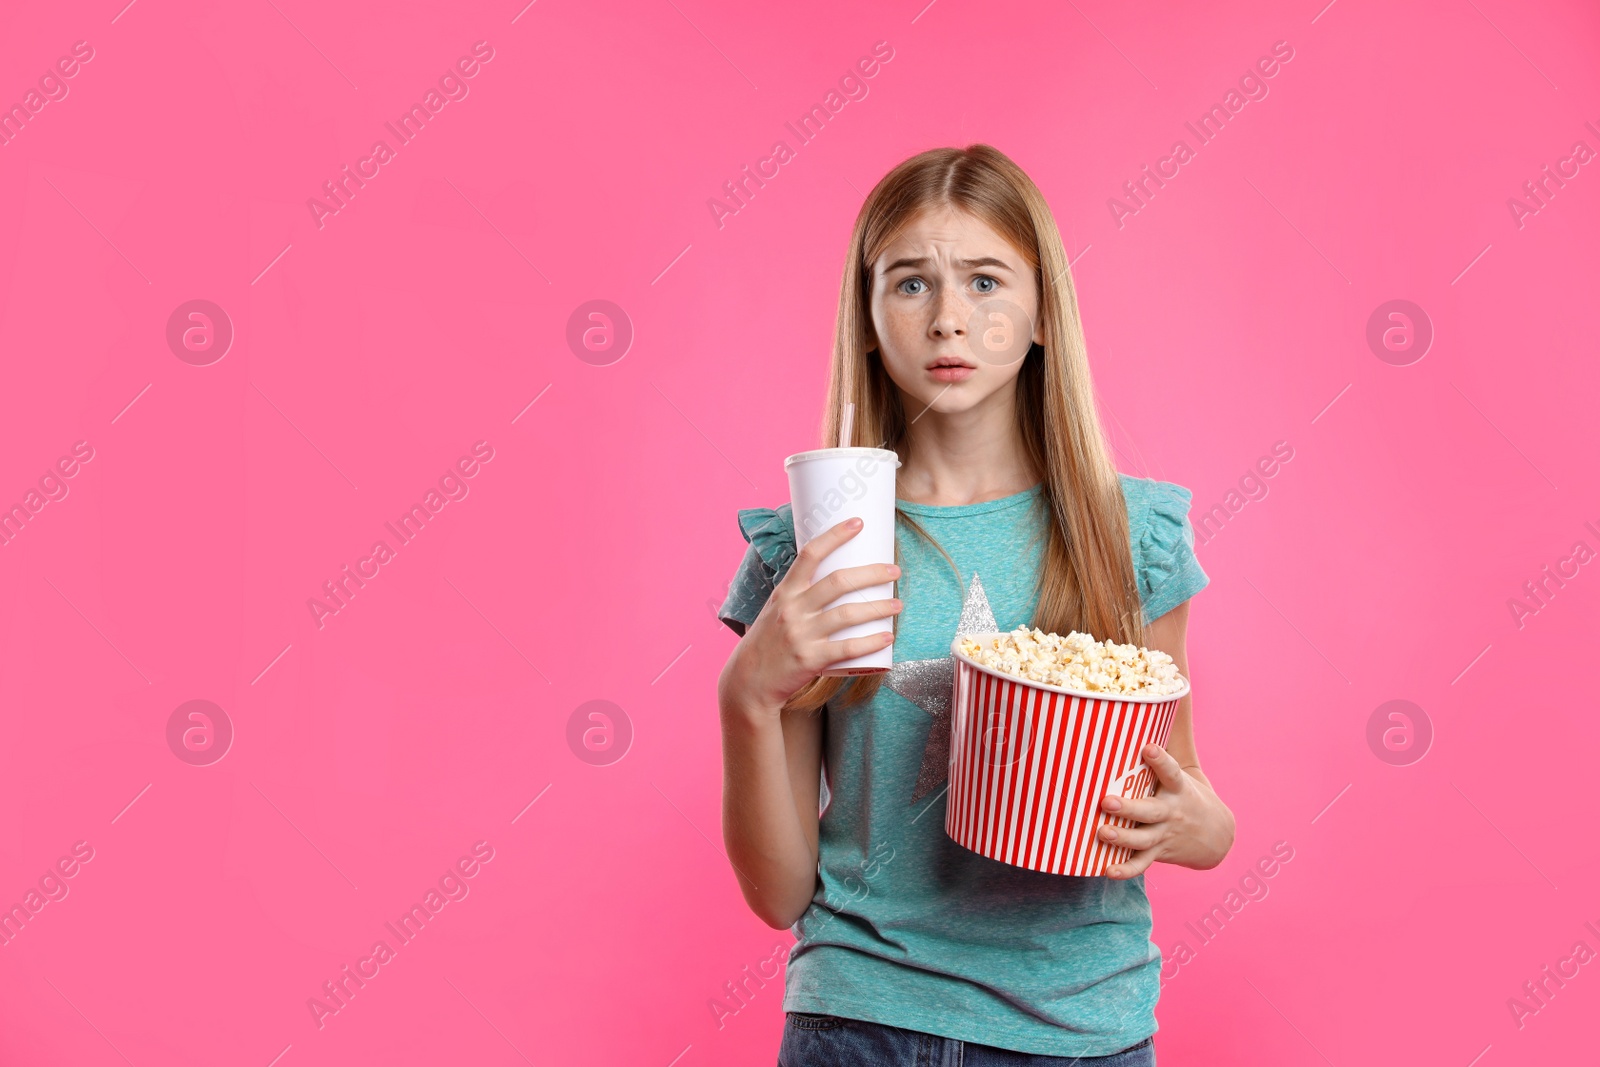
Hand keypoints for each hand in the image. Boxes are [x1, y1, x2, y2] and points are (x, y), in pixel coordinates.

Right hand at [719, 516, 902, 717]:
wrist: (749, 681)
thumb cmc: (768, 642)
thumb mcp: (776, 610)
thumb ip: (800, 595)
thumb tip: (835, 579)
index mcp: (785, 592)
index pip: (810, 554)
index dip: (835, 535)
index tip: (858, 523)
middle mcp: (792, 609)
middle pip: (838, 582)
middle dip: (871, 573)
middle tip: (894, 570)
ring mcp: (801, 634)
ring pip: (847, 614)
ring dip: (878, 607)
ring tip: (897, 604)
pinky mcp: (810, 660)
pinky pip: (847, 649)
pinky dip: (870, 642)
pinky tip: (887, 636)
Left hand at [1097, 744, 1234, 878]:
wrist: (1218, 836)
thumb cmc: (1187, 794)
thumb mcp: (1184, 771)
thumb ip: (1165, 746)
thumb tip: (1158, 700)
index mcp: (1178, 788)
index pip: (1170, 771)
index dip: (1159, 759)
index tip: (1146, 747)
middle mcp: (1172, 812)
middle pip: (1150, 811)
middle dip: (1130, 807)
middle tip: (1107, 801)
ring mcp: (1166, 835)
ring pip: (1143, 839)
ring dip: (1123, 838)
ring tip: (1102, 832)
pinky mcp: (1160, 853)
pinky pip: (1141, 864)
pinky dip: (1125, 869)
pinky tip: (1106, 869)